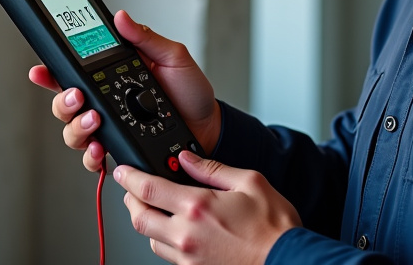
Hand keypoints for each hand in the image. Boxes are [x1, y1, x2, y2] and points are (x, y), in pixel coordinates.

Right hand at [27, 10, 220, 172]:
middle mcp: (105, 103)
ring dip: (76, 127)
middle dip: (63, 102)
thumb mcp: (172, 57)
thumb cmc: (190, 92)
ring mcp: (109, 128)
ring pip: (72, 132)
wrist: (209, 127)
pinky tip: (101, 149)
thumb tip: (121, 17)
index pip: (72, 73)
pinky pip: (92, 159)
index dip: (50, 73)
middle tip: (78, 98)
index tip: (39, 71)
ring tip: (94, 121)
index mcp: (111, 77)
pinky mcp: (118, 150)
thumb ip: (145, 38)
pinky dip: (91, 156)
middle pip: (64, 105)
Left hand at [113, 151, 300, 264]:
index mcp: (198, 206)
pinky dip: (165, 240)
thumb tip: (187, 158)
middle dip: (131, 200)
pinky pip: (167, 255)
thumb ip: (213, 168)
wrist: (289, 261)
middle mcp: (187, 234)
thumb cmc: (275, 227)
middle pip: (139, 217)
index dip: (129, 177)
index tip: (123, 170)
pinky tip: (177, 230)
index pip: (148, 188)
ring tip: (156, 208)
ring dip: (148, 221)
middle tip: (133, 189)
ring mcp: (189, 258)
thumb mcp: (250, 182)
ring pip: (150, 238)